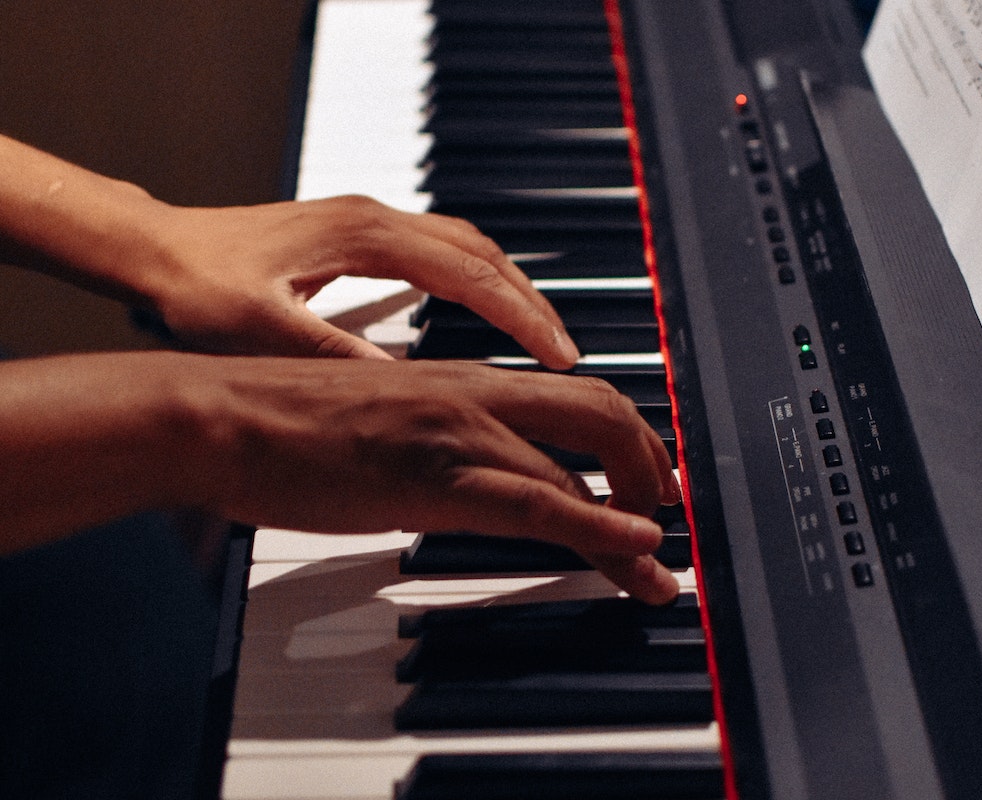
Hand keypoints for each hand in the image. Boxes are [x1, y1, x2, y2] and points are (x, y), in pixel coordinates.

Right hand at [0, 353, 678, 602]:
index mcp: (461, 378)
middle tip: (668, 513)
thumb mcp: (381, 424)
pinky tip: (633, 548)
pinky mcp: (434, 478)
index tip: (646, 479)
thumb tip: (468, 476)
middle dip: (652, 464)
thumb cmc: (282, 423)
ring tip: (656, 566)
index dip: (627, 437)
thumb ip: (435, 442)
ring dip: (635, 518)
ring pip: (583, 462)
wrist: (217, 414)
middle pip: (602, 412)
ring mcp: (458, 432)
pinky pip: (540, 502)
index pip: (573, 395)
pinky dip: (598, 527)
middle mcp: (474, 394)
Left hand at [141, 196, 579, 366]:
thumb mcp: (267, 331)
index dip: (522, 317)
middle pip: (483, 253)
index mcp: (366, 237)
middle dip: (531, 301)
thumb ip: (338, 357)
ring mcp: (368, 224)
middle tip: (567, 351)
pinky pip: (440, 251)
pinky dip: (476, 281)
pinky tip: (480, 311)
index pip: (470, 274)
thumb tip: (410, 388)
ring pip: (466, 247)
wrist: (152, 251)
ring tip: (540, 334)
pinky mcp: (357, 236)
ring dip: (508, 288)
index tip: (562, 354)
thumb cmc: (198, 286)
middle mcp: (376, 221)